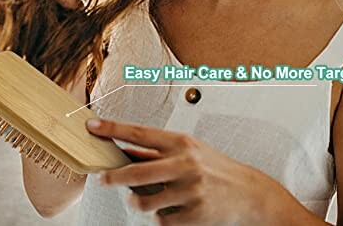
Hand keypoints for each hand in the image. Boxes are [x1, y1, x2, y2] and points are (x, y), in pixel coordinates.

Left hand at [85, 118, 282, 225]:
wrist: (249, 193)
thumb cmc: (214, 167)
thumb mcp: (188, 150)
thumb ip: (157, 151)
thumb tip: (125, 149)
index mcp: (181, 143)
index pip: (139, 132)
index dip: (113, 129)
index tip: (93, 125)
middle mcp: (184, 164)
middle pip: (136, 171)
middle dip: (114, 177)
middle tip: (103, 178)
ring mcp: (190, 191)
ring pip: (145, 202)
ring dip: (138, 202)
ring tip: (144, 198)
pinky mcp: (194, 215)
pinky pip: (162, 221)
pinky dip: (161, 218)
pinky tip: (172, 209)